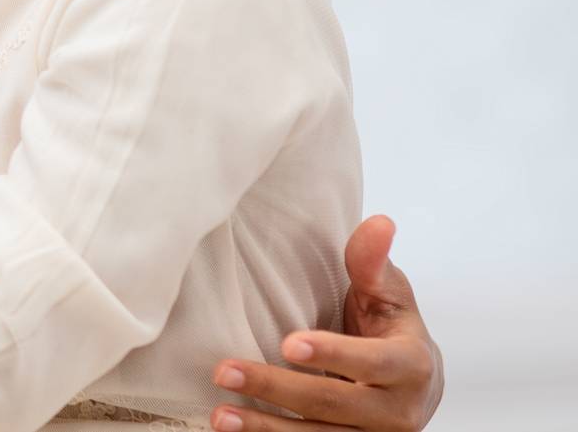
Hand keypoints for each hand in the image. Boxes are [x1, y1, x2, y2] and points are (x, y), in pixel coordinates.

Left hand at [210, 216, 442, 430]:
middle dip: (276, 389)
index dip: (332, 353)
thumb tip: (379, 222)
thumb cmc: (391, 329)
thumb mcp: (389, 294)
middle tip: (224, 371)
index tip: (287, 344)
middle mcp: (398, 413)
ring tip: (220, 416)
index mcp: (411, 366)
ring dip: (267, 430)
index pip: (372, 362)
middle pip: (334, 404)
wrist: (413, 388)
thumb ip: (373, 264)